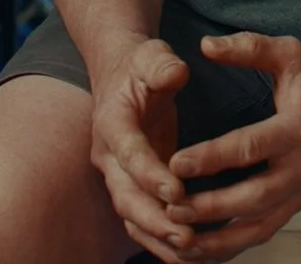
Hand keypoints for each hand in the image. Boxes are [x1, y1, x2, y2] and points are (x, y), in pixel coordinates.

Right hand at [88, 38, 197, 261]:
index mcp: (113, 122)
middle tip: (186, 236)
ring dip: (158, 237)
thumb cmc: (141, 65)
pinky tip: (189, 255)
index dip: (150, 174)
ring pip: (132, 215)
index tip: (176, 191)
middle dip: (155, 219)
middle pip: (126, 196)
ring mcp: (119, 175)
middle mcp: (110, 155)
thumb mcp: (151, 55)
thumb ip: (162, 65)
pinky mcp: (133, 186)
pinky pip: (142, 220)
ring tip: (191, 251)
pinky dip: (161, 240)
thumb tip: (176, 72)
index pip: (129, 153)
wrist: (122, 75)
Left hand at [160, 33, 300, 259]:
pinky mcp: (292, 208)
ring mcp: (298, 194)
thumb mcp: (291, 54)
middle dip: (210, 207)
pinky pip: (259, 235)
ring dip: (216, 238)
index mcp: (297, 129)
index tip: (177, 162)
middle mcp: (300, 168)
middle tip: (171, 208)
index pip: (251, 147)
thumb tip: (206, 46)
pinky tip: (197, 251)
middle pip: (253, 197)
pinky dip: (228, 248)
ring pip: (256, 227)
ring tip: (178, 236)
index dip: (213, 157)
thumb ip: (249, 47)